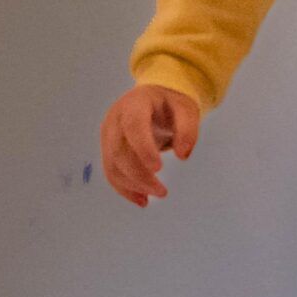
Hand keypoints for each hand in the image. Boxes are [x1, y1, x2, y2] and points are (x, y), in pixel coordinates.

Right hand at [100, 83, 200, 206]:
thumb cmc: (172, 103)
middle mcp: (115, 119)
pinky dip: (124, 188)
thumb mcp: (187, 109)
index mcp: (134, 104)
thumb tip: (183, 155)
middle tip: (162, 192)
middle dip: (138, 175)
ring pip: (112, 165)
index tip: (159, 169)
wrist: (154, 97)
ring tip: (152, 198)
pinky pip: (111, 171)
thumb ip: (187, 129)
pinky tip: (141, 200)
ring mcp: (108, 135)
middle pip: (119, 151)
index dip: (143, 148)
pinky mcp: (108, 148)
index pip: (133, 126)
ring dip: (130, 185)